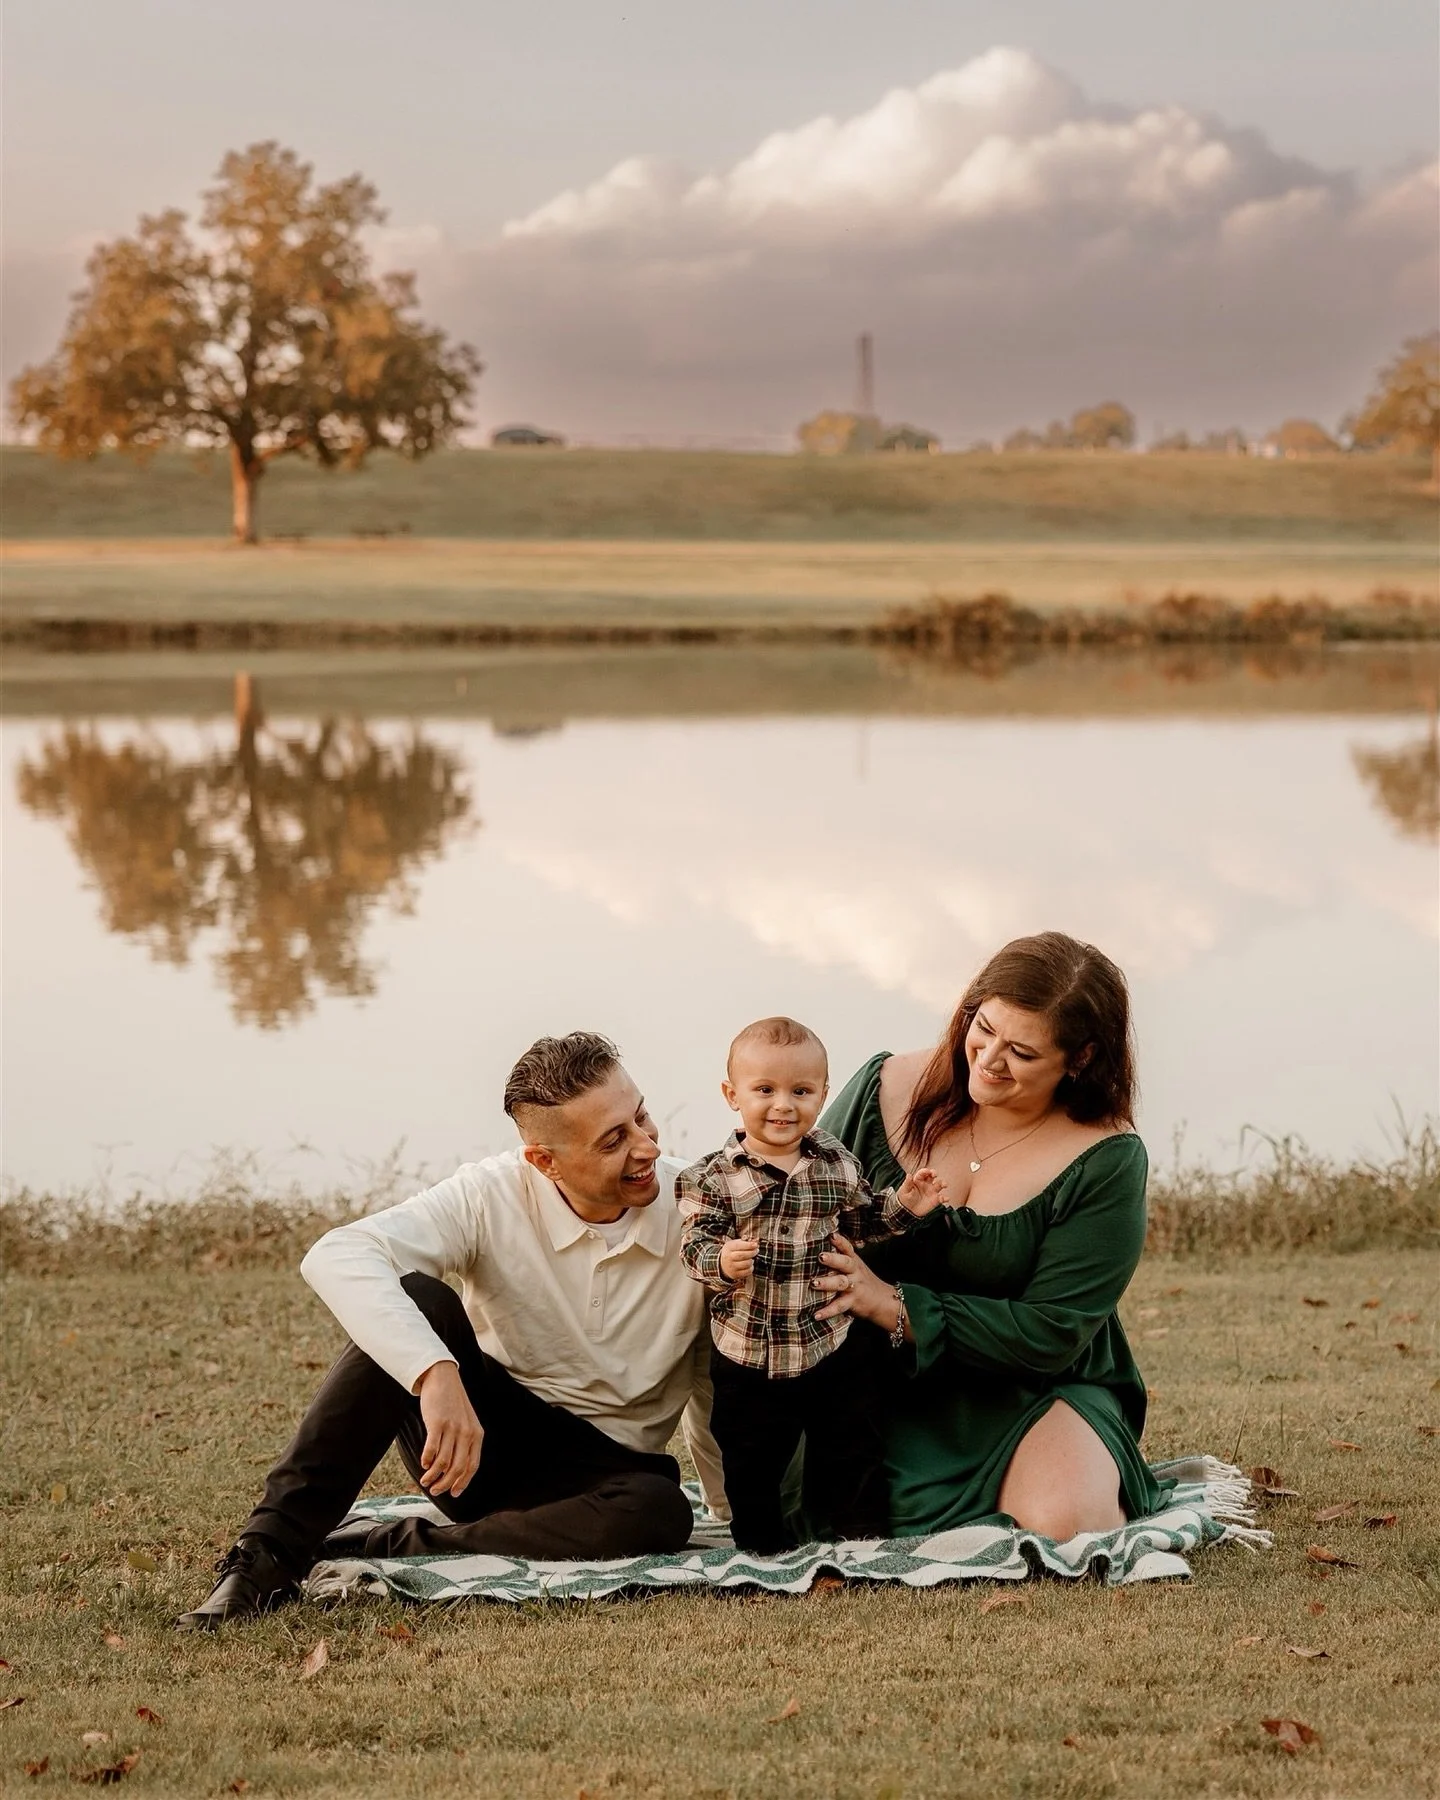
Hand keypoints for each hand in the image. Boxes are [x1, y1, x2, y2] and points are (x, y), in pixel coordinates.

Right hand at [414, 1360, 482, 1497]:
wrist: (443, 1377)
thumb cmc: (452, 1402)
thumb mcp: (466, 1422)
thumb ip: (463, 1443)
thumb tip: (453, 1469)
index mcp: (477, 1435)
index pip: (472, 1466)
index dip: (462, 1483)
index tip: (453, 1493)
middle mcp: (467, 1433)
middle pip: (457, 1469)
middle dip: (445, 1484)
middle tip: (435, 1490)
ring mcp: (453, 1428)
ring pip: (443, 1463)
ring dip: (433, 1476)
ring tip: (425, 1480)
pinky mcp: (438, 1423)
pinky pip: (432, 1449)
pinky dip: (427, 1460)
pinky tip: (423, 1464)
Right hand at [718, 1236, 759, 1279]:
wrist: (723, 1264)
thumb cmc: (732, 1252)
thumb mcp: (735, 1244)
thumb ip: (744, 1241)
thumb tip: (755, 1241)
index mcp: (729, 1248)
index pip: (738, 1246)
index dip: (748, 1245)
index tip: (755, 1244)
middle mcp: (729, 1258)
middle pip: (743, 1255)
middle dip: (752, 1252)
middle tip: (756, 1250)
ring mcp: (732, 1267)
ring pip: (747, 1264)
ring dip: (752, 1260)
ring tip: (751, 1258)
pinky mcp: (735, 1274)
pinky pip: (747, 1272)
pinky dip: (751, 1268)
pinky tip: (749, 1265)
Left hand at [813, 1233, 901, 1330]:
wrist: (883, 1300)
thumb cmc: (862, 1280)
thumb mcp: (855, 1266)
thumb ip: (840, 1258)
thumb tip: (815, 1248)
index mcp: (854, 1261)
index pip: (847, 1249)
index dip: (840, 1241)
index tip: (831, 1235)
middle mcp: (855, 1272)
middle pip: (845, 1263)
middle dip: (833, 1259)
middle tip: (820, 1256)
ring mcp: (855, 1287)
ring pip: (841, 1283)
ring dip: (827, 1283)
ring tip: (813, 1283)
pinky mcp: (853, 1302)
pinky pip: (839, 1306)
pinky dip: (827, 1311)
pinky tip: (816, 1315)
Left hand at [899, 1166, 947, 1215]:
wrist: (908, 1211)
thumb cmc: (905, 1199)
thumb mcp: (904, 1191)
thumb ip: (907, 1183)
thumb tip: (909, 1175)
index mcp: (918, 1180)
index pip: (923, 1173)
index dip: (926, 1171)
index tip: (928, 1172)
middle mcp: (926, 1184)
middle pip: (933, 1176)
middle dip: (934, 1173)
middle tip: (935, 1175)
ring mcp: (932, 1191)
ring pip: (940, 1185)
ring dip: (943, 1183)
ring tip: (944, 1185)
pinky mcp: (935, 1200)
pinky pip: (942, 1198)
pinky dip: (945, 1198)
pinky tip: (944, 1198)